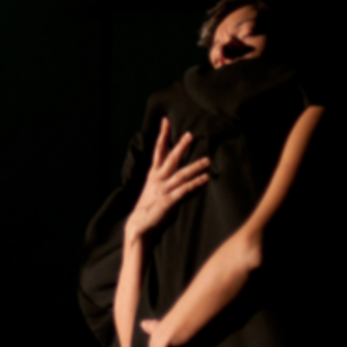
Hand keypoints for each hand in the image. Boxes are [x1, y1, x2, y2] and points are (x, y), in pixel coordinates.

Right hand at [126, 117, 209, 239]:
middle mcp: (157, 179)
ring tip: (207, 160)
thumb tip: (170, 169)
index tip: (166, 121)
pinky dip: (195, 183)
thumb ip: (160, 178)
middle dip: (180, 146)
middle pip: (170, 158)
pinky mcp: (168, 201)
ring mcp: (162, 189)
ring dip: (195, 166)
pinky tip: (205, 178)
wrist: (138, 225)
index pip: (158, 150)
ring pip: (181, 174)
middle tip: (190, 135)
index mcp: (152, 174)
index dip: (162, 135)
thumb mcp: (152, 188)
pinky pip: (184, 189)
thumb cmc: (148, 207)